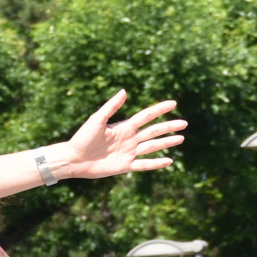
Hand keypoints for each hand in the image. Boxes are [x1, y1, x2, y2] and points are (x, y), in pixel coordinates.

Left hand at [53, 90, 186, 179]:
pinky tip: (169, 160)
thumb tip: (124, 91)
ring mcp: (128, 153)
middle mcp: (129, 139)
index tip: (173, 103)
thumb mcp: (97, 120)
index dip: (159, 110)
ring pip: (152, 146)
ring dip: (166, 142)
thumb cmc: (82, 138)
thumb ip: (111, 107)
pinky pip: (144, 164)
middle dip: (168, 127)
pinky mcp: (124, 166)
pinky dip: (156, 163)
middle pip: (153, 131)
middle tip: (184, 123)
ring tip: (181, 138)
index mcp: (123, 127)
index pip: (146, 117)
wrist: (72, 159)